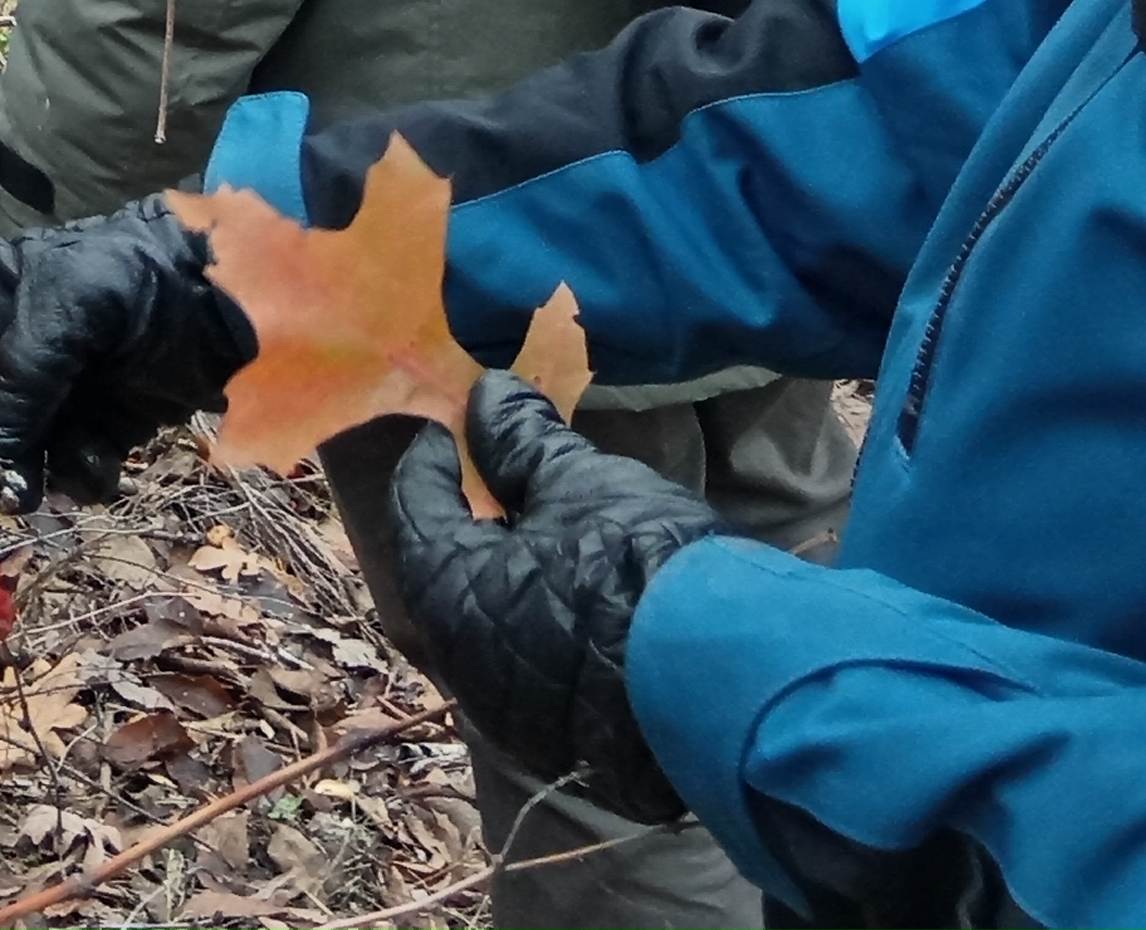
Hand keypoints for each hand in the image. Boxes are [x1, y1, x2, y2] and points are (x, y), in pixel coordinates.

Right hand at [0, 202, 251, 500]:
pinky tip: (106, 455)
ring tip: (29, 487)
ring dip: (12, 479)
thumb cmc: (129, 275)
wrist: (226, 297)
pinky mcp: (84, 432)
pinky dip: (78, 476)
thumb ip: (18, 387)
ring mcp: (39, 397)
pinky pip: (57, 475)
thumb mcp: (64, 313)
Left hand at [368, 376, 718, 828]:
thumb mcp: (581, 482)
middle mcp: (462, 662)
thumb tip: (489, 398)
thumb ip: (524, 441)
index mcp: (450, 590)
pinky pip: (533, 675)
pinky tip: (578, 603)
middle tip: (496, 483)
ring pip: (488, 630)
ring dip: (507, 581)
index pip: (415, 510)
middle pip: (448, 574)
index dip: (429, 464)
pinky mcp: (563, 747)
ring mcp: (511, 714)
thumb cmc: (640, 565)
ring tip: (545, 538)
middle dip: (468, 526)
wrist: (729, 688)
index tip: (448, 436)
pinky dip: (541, 629)